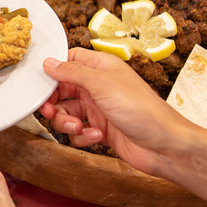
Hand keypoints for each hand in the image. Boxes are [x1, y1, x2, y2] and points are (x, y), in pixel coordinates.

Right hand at [39, 48, 199, 177]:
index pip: (70, 60)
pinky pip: (79, 131)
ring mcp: (100, 109)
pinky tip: (96, 136)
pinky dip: (83, 136)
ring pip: (68, 113)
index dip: (54, 71)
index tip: (43, 84)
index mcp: (101, 67)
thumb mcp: (102, 84)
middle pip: (63, 90)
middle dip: (54, 102)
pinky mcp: (101, 130)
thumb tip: (49, 62)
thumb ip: (72, 72)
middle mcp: (99, 86)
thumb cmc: (141, 110)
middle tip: (51, 111)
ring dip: (68, 122)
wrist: (163, 146)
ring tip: (79, 127)